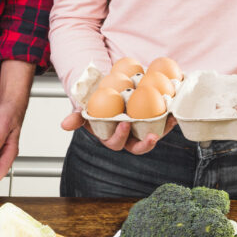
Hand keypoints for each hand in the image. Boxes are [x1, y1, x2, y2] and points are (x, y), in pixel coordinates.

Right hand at [61, 111, 176, 153]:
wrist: (109, 88)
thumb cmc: (96, 100)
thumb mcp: (84, 106)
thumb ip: (76, 116)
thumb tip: (64, 125)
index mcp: (110, 136)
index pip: (114, 143)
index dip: (119, 136)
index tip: (123, 123)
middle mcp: (127, 136)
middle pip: (136, 147)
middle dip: (145, 144)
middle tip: (151, 136)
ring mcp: (141, 130)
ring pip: (152, 137)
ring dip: (161, 132)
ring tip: (167, 122)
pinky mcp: (153, 122)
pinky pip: (162, 124)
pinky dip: (169, 119)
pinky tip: (173, 111)